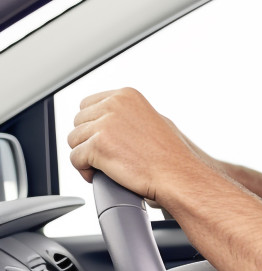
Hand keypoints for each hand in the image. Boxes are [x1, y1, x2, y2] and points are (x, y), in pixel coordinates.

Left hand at [67, 87, 205, 205]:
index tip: (104, 140)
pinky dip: (84, 170)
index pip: (88, 104)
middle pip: (79, 122)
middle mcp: (113, 104)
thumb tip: (111, 118)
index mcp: (126, 95)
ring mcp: (104, 124)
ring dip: (86, 156)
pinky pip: (75, 158)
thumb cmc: (172, 155)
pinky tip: (101, 175)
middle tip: (106, 156)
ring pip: (74, 140)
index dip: (93, 125)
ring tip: (105, 166)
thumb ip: (129, 114)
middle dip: (88, 140)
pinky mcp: (97, 145)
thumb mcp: (154, 120)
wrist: (178, 175)